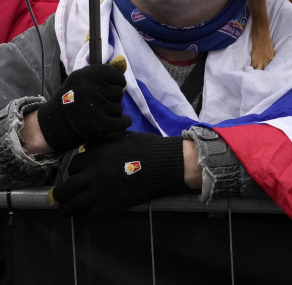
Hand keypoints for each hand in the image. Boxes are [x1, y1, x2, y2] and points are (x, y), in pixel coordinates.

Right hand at [36, 63, 130, 152]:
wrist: (52, 124)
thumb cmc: (69, 100)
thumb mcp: (80, 81)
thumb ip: (102, 74)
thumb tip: (123, 62)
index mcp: (86, 75)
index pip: (115, 75)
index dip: (117, 82)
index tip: (111, 87)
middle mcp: (91, 89)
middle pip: (118, 93)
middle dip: (112, 99)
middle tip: (98, 104)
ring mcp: (96, 107)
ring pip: (119, 108)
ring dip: (112, 112)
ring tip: (97, 114)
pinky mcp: (99, 124)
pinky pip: (121, 122)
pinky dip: (122, 123)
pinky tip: (115, 123)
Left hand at [52, 132, 188, 223]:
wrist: (166, 164)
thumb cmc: (147, 148)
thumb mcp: (123, 137)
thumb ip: (103, 141)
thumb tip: (90, 145)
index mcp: (94, 157)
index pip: (72, 167)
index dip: (76, 171)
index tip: (82, 174)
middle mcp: (91, 175)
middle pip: (64, 190)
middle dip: (61, 194)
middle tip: (66, 197)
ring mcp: (99, 193)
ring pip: (70, 207)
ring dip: (68, 209)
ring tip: (72, 209)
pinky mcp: (109, 207)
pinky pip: (86, 218)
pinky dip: (82, 219)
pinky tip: (86, 216)